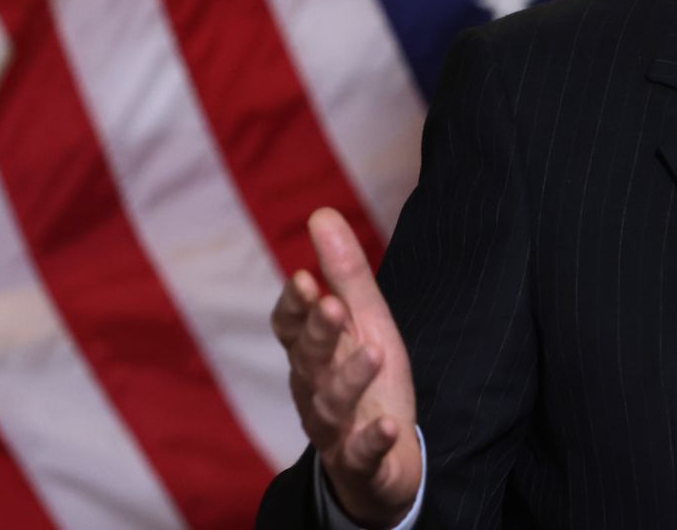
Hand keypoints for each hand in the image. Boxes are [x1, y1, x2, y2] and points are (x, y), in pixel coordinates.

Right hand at [271, 208, 420, 527]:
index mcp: (311, 355)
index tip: (304, 279)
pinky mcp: (361, 464)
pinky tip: (386, 425)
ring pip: (332, 406)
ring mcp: (336, 430)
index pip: (290, 328)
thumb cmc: (367, 381)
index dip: (294, 307)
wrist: (381, 463)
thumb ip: (344, 274)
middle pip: (309, 361)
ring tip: (373, 350)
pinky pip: (362, 454)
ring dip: (349, 378)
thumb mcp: (364, 323)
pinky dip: (371, 440)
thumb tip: (321, 212)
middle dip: (319, 333)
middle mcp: (314, 391)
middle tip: (331, 304)